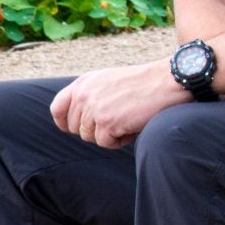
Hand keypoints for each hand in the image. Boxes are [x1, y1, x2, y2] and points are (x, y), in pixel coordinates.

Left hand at [49, 60, 190, 149]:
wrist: (166, 81)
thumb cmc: (142, 83)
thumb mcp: (108, 81)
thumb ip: (89, 95)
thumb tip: (77, 122)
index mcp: (83, 83)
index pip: (58, 108)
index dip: (63, 122)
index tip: (73, 129)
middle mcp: (84, 94)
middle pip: (76, 128)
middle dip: (95, 130)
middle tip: (117, 119)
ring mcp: (94, 109)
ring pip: (90, 138)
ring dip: (109, 135)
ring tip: (127, 119)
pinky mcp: (107, 122)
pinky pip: (106, 143)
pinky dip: (120, 140)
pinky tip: (133, 125)